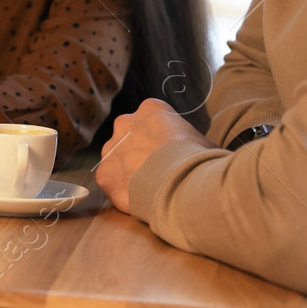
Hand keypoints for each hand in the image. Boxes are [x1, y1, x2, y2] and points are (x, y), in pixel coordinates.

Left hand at [98, 98, 213, 214]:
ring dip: (128, 171)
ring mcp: (111, 148)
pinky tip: (139, 198)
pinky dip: (122, 191)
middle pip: (129, 137)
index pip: (151, 120)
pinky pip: (111, 182)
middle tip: (156, 170)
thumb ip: (189, 141)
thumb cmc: (197, 160)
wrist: (181, 182)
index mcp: (151, 109)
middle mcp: (125, 123)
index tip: (169, 154)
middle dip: (139, 152)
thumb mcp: (202, 141)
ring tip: (148, 187)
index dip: (161, 139)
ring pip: (117, 159)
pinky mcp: (104, 173)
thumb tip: (197, 151)